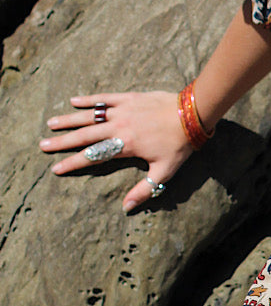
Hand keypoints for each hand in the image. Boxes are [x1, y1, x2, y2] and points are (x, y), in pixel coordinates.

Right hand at [41, 92, 194, 212]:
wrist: (192, 114)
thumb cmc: (179, 144)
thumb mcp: (164, 171)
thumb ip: (145, 190)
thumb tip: (126, 208)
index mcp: (125, 146)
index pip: (92, 157)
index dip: (73, 163)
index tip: (56, 169)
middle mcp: (119, 128)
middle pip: (84, 136)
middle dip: (62, 142)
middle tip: (42, 145)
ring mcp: (122, 111)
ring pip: (90, 116)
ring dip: (69, 120)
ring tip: (51, 124)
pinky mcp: (129, 97)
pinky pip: (104, 98)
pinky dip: (89, 99)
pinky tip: (74, 100)